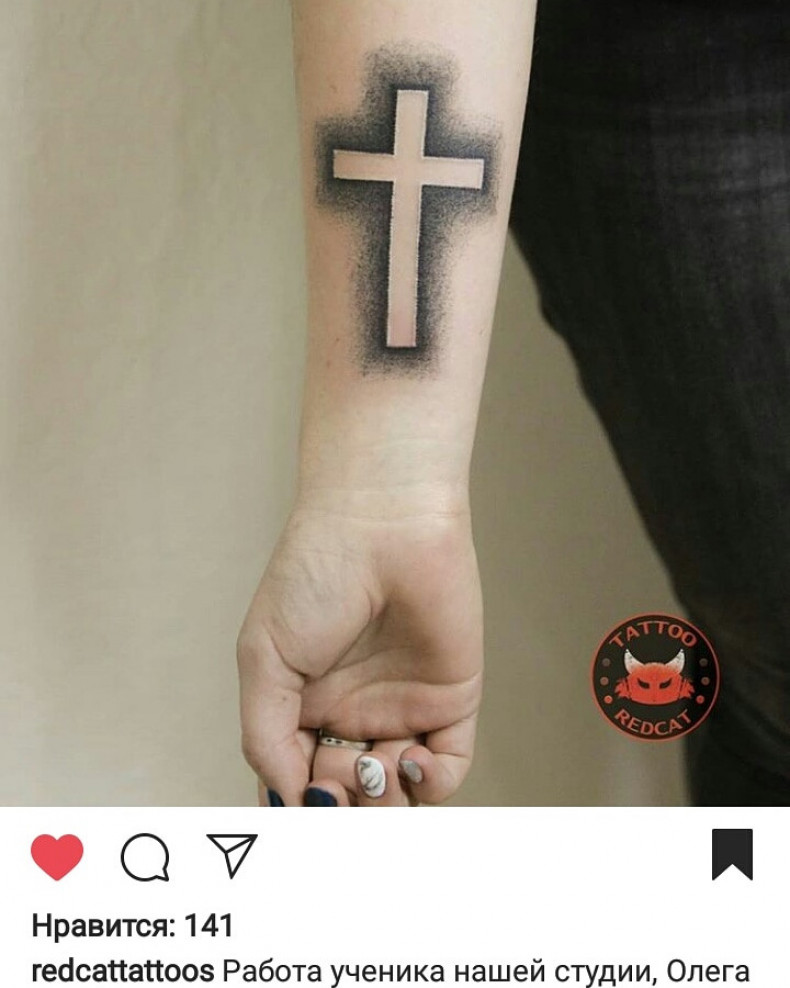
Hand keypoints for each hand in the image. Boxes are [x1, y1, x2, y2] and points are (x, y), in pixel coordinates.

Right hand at [236, 494, 482, 804]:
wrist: (380, 525)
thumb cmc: (314, 575)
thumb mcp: (264, 659)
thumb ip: (265, 737)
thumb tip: (287, 802)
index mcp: (304, 708)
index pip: (301, 783)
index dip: (301, 805)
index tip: (302, 807)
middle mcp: (353, 715)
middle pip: (351, 799)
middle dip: (344, 808)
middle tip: (338, 782)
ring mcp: (403, 710)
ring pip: (398, 796)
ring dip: (384, 804)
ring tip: (370, 766)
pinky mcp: (452, 700)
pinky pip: (448, 769)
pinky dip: (430, 784)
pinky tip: (409, 759)